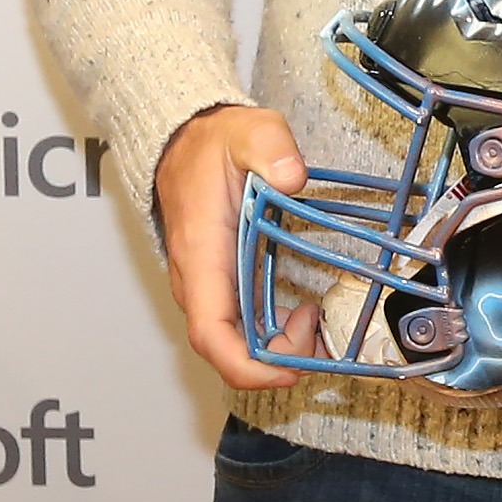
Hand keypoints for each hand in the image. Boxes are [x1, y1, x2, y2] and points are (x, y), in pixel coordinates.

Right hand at [153, 104, 307, 390]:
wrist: (182, 141)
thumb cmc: (211, 143)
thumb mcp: (246, 131)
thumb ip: (269, 147)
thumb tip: (291, 175)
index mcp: (202, 256)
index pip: (211, 334)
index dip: (247, 366)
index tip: (288, 370)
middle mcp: (197, 282)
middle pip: (228, 350)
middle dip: (276, 359)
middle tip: (319, 335)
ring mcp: (206, 287)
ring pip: (235, 343)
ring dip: (278, 348)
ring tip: (317, 324)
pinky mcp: (219, 285)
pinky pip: (240, 327)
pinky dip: (272, 335)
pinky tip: (303, 317)